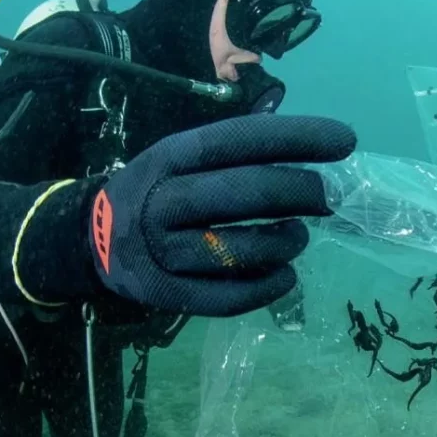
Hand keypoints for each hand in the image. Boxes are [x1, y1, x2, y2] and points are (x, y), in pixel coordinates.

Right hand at [89, 114, 355, 315]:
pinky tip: (285, 277)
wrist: (91, 238)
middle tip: (326, 197)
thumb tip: (314, 142)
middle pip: (247, 193)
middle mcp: (163, 201)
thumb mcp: (180, 157)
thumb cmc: (159, 191)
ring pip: (240, 250)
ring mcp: (162, 251)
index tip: (344, 141)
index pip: (241, 140)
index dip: (297, 138)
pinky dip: (267, 288)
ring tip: (298, 237)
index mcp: (170, 156)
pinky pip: (228, 298)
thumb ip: (236, 152)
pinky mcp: (166, 294)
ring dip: (286, 244)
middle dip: (301, 192)